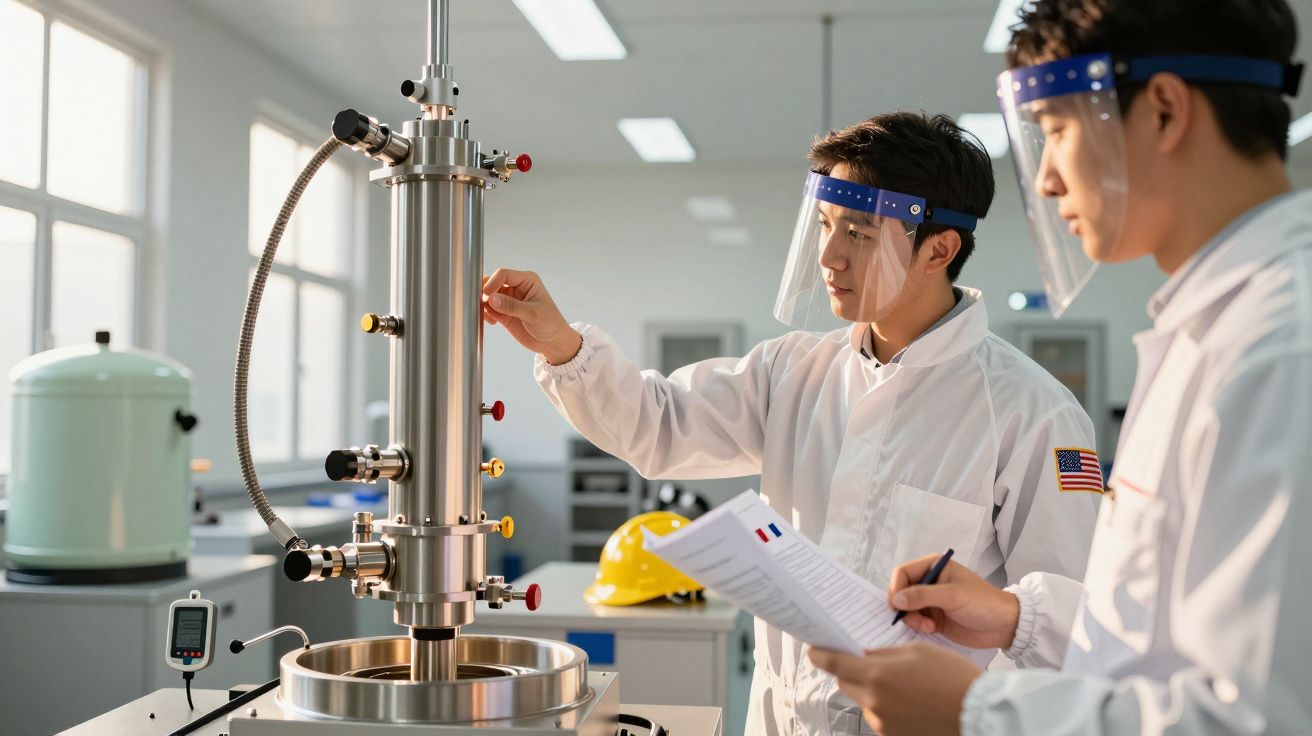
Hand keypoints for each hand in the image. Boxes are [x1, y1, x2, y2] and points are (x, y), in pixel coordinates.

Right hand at [482, 268, 581, 364]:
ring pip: (488, 296)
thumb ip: (511, 306)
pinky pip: (488, 309)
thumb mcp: (533, 314)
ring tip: (489, 317)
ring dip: (483, 305)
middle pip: (492, 283)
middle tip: (484, 306)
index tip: (487, 294)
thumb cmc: (550, 323)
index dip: (493, 282)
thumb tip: (492, 299)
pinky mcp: (503, 312)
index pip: (504, 274)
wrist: (552, 342)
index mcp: (526, 280)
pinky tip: (492, 322)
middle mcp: (516, 287)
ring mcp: (508, 300)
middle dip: (485, 294)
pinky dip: (485, 314)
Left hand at [808, 643, 980, 735]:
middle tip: (865, 660)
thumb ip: (885, 654)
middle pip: (845, 682)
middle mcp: (874, 702)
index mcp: (877, 675)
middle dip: (849, 670)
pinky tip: (908, 698)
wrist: (979, 714)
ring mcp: (882, 723)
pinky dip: (885, 704)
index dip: (819, 655)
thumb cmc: (952, 678)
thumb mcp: (918, 652)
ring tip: (900, 681)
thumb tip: (866, 656)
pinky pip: (879, 715)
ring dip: (870, 688)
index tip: (814, 649)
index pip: (833, 664)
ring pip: (863, 700)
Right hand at [888, 555, 1019, 649]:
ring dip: (911, 619)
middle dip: (903, 606)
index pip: (902, 572)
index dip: (896, 588)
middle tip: (912, 619)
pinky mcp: (933, 618)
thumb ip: (922, 595)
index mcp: (934, 566)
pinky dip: (918, 626)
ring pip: (906, 608)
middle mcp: (929, 581)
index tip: (896, 606)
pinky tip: (932, 629)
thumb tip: (895, 599)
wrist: (1004, 626)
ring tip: (927, 626)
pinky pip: (914, 621)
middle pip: (901, 591)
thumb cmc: (982, 603)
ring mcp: (930, 601)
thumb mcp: (952, 596)